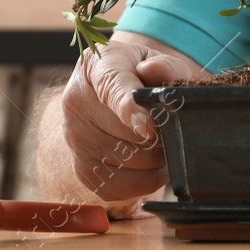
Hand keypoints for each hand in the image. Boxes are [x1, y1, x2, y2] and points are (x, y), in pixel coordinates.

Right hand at [58, 37, 208, 201]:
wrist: (113, 97)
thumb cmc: (142, 76)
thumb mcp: (158, 62)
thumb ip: (166, 65)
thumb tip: (155, 70)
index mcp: (97, 65)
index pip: (112, 86)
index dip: (131, 109)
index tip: (149, 127)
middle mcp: (76, 101)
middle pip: (127, 132)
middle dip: (162, 136)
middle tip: (175, 130)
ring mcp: (75, 137)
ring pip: (128, 162)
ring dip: (157, 160)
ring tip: (164, 144)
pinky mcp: (81, 168)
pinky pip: (118, 187)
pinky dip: (144, 182)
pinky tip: (152, 166)